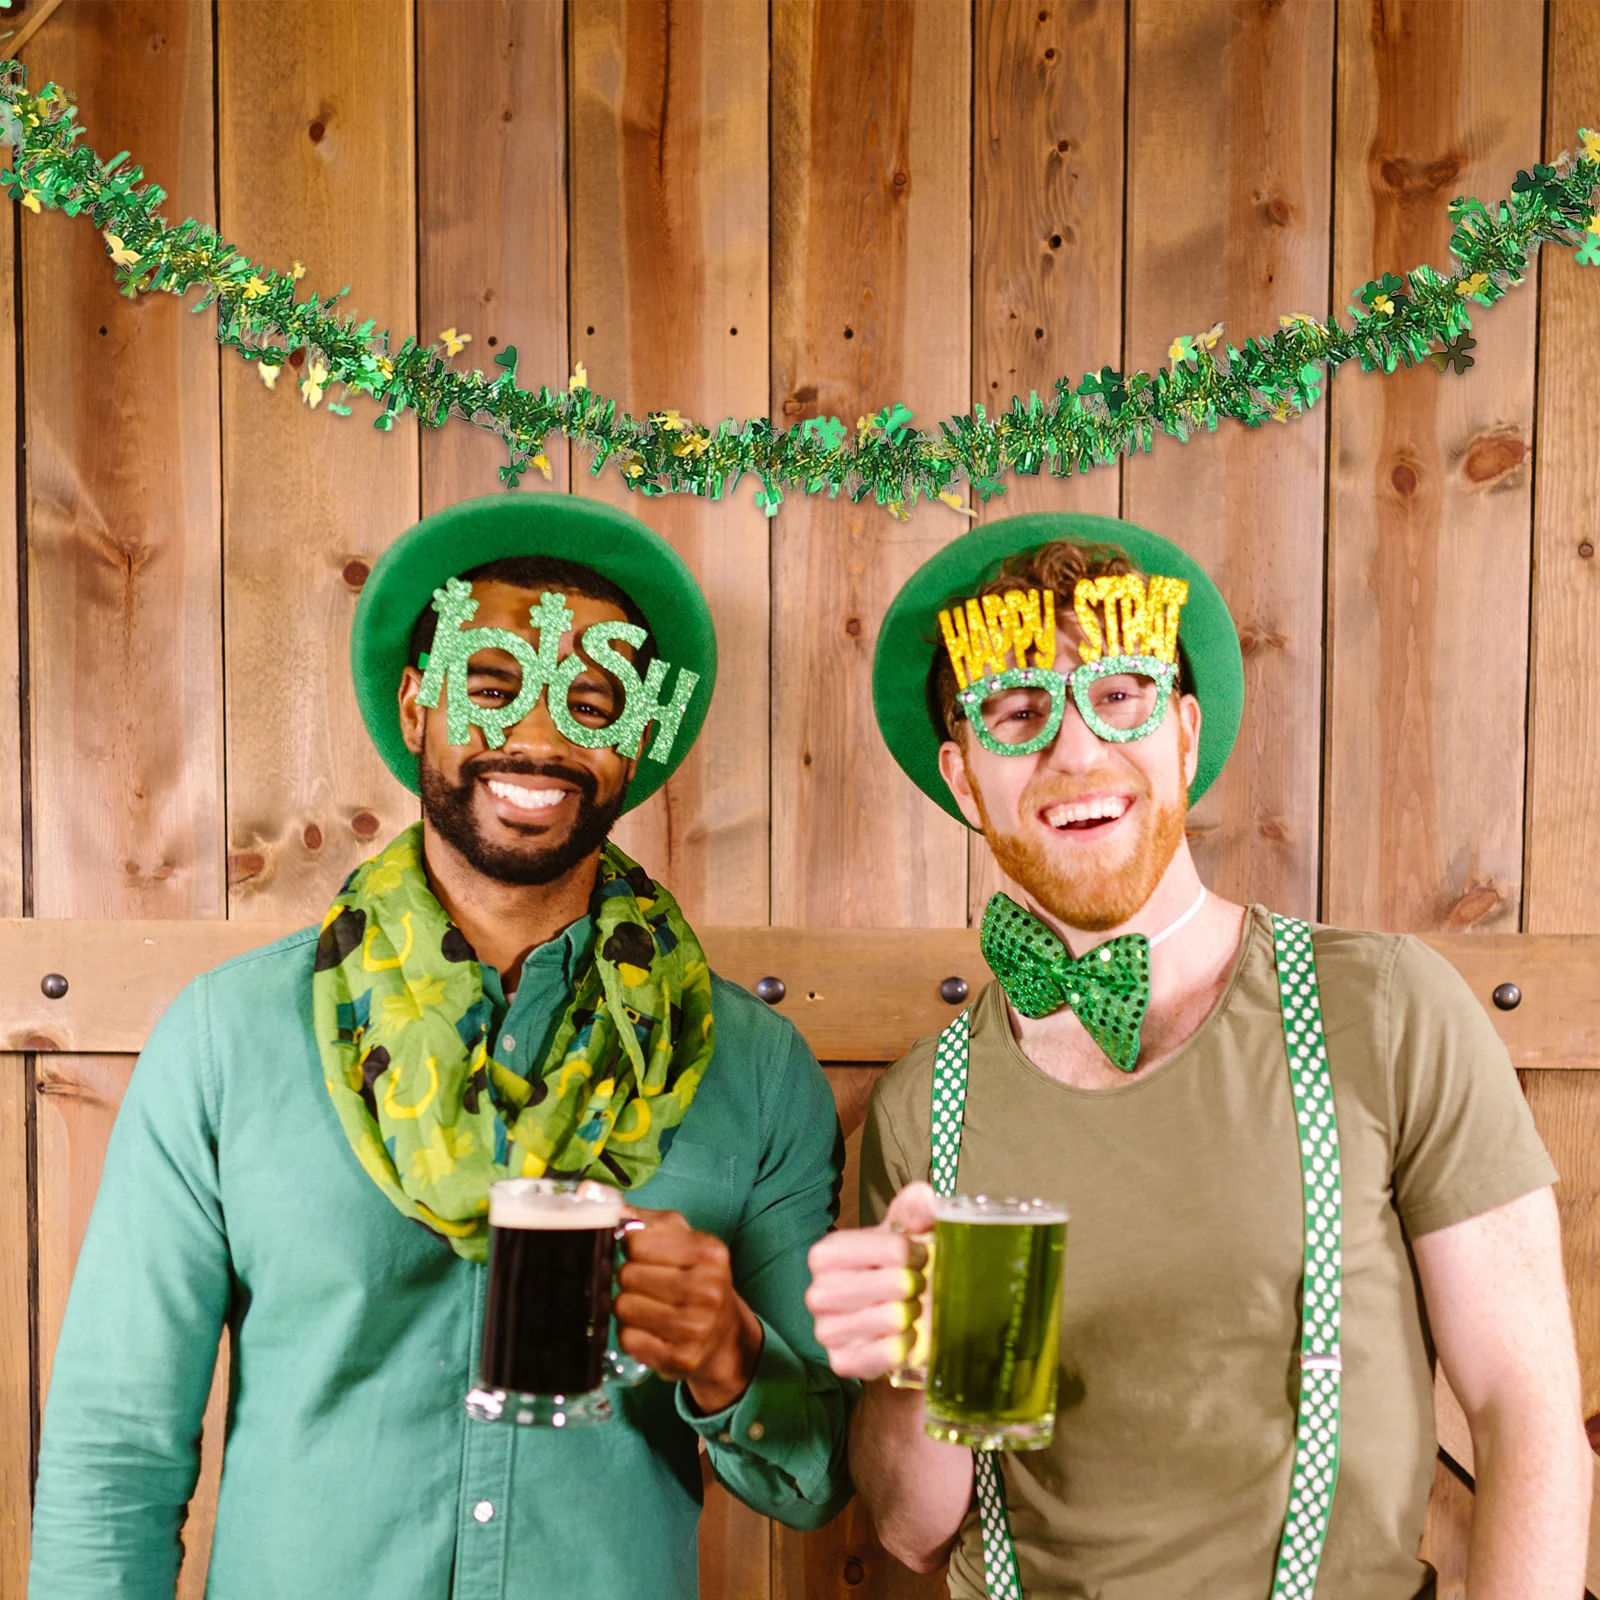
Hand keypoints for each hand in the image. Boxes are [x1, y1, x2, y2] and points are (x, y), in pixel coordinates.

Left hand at [615, 1207, 764, 1413]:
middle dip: (630, 1278)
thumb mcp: (681, 1238)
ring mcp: (696, 1328)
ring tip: (648, 1305)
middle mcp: (708, 1289)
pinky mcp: (681, 1359)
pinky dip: (632, 1334)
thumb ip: (640, 1217)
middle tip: (647, 1284)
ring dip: (628, 1306)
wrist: (725, 1334)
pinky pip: (628, 1340)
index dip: (632, 1248)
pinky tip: (651, 1330)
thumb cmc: (696, 1277)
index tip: (644, 1255)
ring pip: (624, 1307)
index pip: (637, 1242)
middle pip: (628, 1275)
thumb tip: (595, 1194)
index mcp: (709, 1252)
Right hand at [805, 1181, 937, 1379]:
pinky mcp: (841, 1364)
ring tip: (909, 1310)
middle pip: (897, 1284)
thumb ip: (914, 1208)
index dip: (917, 1253)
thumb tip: (928, 1198)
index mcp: (825, 1253)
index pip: (895, 1249)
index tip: (917, 1257)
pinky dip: (907, 1345)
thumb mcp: (902, 1232)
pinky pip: (889, 1354)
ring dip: (913, 1315)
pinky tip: (904, 1337)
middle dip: (917, 1285)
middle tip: (916, 1287)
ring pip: (894, 1319)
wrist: (889, 1322)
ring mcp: (825, 1332)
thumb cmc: (893, 1270)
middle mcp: (817, 1293)